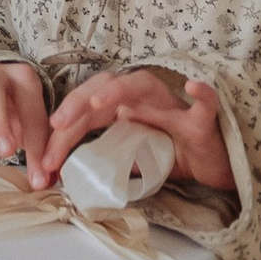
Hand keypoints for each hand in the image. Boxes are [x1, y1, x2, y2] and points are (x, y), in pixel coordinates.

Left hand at [36, 69, 233, 198]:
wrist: (215, 166)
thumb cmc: (174, 156)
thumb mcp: (133, 161)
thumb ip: (107, 161)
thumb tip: (68, 175)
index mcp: (126, 108)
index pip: (87, 111)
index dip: (64, 131)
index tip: (44, 159)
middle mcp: (146, 100)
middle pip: (105, 87)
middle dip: (77, 103)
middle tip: (56, 125)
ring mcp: (174, 107)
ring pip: (144, 84)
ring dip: (118, 91)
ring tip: (96, 103)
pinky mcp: (203, 122)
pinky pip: (205, 104)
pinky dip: (202, 95)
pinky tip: (194, 87)